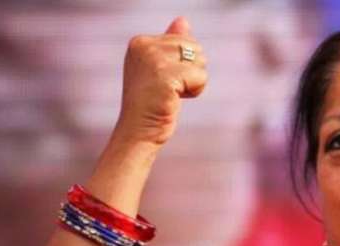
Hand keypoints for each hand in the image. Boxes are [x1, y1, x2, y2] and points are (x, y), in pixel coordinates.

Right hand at [111, 17, 207, 148]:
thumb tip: (183, 20)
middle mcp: (145, 46)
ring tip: (171, 94)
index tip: (163, 81)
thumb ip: (170, 44)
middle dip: (191, 71)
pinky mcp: (167, 75)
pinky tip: (175, 100)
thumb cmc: (151, 104)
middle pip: (195, 47)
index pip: (185, 41)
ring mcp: (154, 60)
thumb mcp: (160, 69)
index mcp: (140, 42)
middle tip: (169, 89)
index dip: (183, 65)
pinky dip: (195, 91)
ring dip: (193, 82)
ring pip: (201, 60)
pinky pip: (201, 77)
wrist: (138, 131)